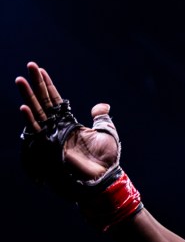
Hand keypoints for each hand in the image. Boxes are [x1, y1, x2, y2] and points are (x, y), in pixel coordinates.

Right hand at [16, 61, 118, 180]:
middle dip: (36, 84)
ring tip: (20, 79)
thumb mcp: (107, 132)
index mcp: (70, 123)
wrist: (104, 175)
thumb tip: (101, 105)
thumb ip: (101, 118)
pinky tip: (23, 107)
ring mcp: (53, 135)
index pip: (56, 100)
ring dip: (28, 96)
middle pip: (44, 101)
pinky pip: (37, 131)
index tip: (40, 70)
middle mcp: (58, 127)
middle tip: (29, 65)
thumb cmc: (106, 158)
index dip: (48, 85)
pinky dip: (30, 119)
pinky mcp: (50, 146)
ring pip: (37, 112)